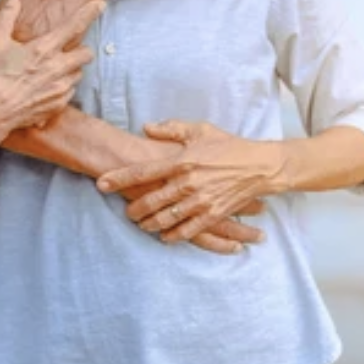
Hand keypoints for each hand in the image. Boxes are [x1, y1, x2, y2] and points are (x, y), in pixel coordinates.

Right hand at [0, 0, 102, 147]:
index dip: (89, 13)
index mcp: (44, 49)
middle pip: (86, 53)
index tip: (100, 4)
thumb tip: (14, 1)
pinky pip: (70, 92)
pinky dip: (63, 86)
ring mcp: (60, 88)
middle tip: (69, 48)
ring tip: (53, 68)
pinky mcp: (59, 105)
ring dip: (71, 68)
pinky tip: (47, 85)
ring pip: (79, 73)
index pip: (75, 26)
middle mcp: (58, 68)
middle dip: (81, 49)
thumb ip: (6, 18)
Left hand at [97, 121, 287, 243]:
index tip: (102, 183)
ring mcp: (200, 202)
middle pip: (150, 201)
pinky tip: (165, 237)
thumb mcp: (201, 130)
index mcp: (182, 160)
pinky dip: (173, 236)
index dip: (119, 178)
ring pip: (165, 219)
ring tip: (142, 224)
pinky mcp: (213, 215)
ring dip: (150, 224)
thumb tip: (146, 127)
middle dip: (134, 208)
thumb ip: (171, 129)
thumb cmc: (230, 146)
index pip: (143, 171)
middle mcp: (188, 183)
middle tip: (127, 211)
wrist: (261, 166)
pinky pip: (187, 231)